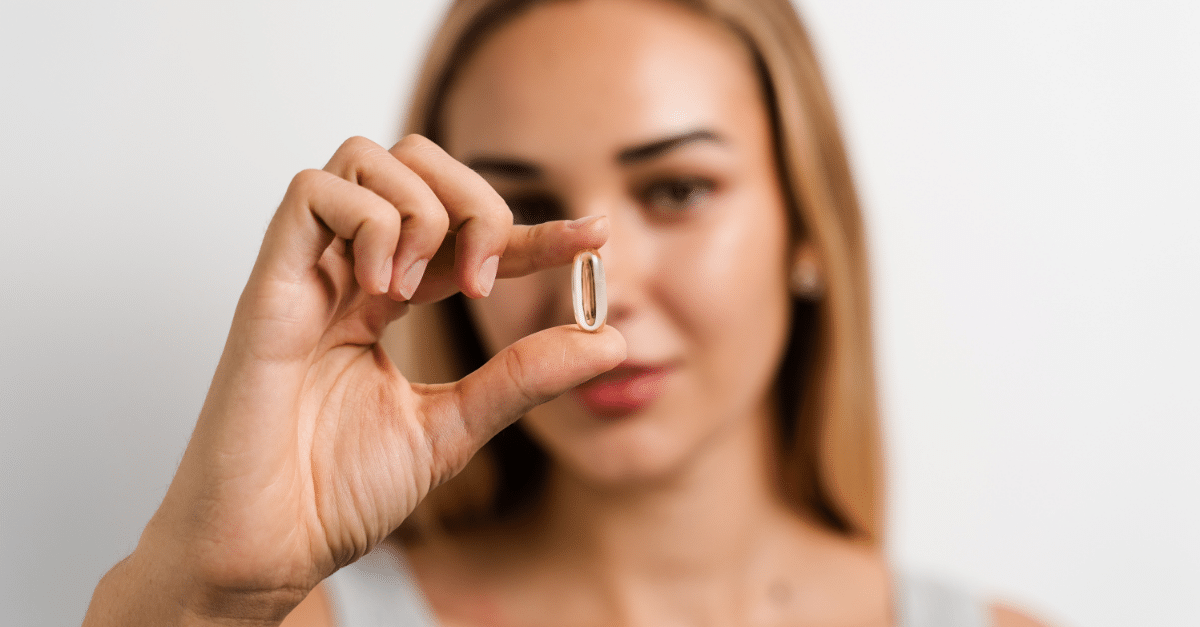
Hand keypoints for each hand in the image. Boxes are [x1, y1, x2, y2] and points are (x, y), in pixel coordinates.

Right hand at [83, 135, 624, 625]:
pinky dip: (366, 220)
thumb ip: (523, 377)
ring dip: (419, 209)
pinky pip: (311, 193)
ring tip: (420, 288)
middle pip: (413, 164)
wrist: (270, 546)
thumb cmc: (337, 492)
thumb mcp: (455, 426)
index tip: (595, 238)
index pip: (467, 235)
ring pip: (363, 159)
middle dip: (474, 202)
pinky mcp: (268, 285)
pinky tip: (382, 285)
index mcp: (385, 301)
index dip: (535, 230)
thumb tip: (611, 339)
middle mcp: (347, 274)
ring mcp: (307, 274)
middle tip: (485, 279)